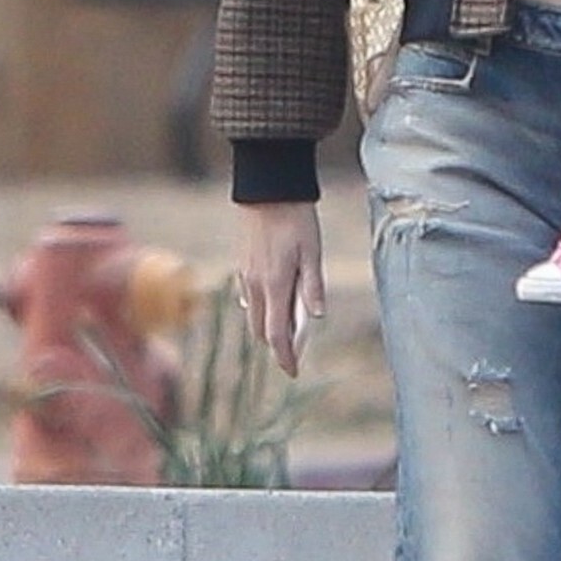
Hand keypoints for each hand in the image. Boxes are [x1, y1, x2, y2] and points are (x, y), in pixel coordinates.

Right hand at [234, 202, 325, 378]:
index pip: (276, 334)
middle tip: (294, 353)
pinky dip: (260, 308)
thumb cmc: (296, 219)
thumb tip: (318, 316)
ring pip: (252, 315)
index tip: (293, 371)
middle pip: (262, 329)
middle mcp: (255, 285)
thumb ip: (313, 286)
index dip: (285, 356)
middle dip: (276, 344)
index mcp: (274, 286)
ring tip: (286, 331)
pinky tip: (273, 302)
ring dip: (267, 327)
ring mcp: (246, 275)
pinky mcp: (243, 264)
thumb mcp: (312, 252)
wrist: (267, 189)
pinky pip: (248, 297)